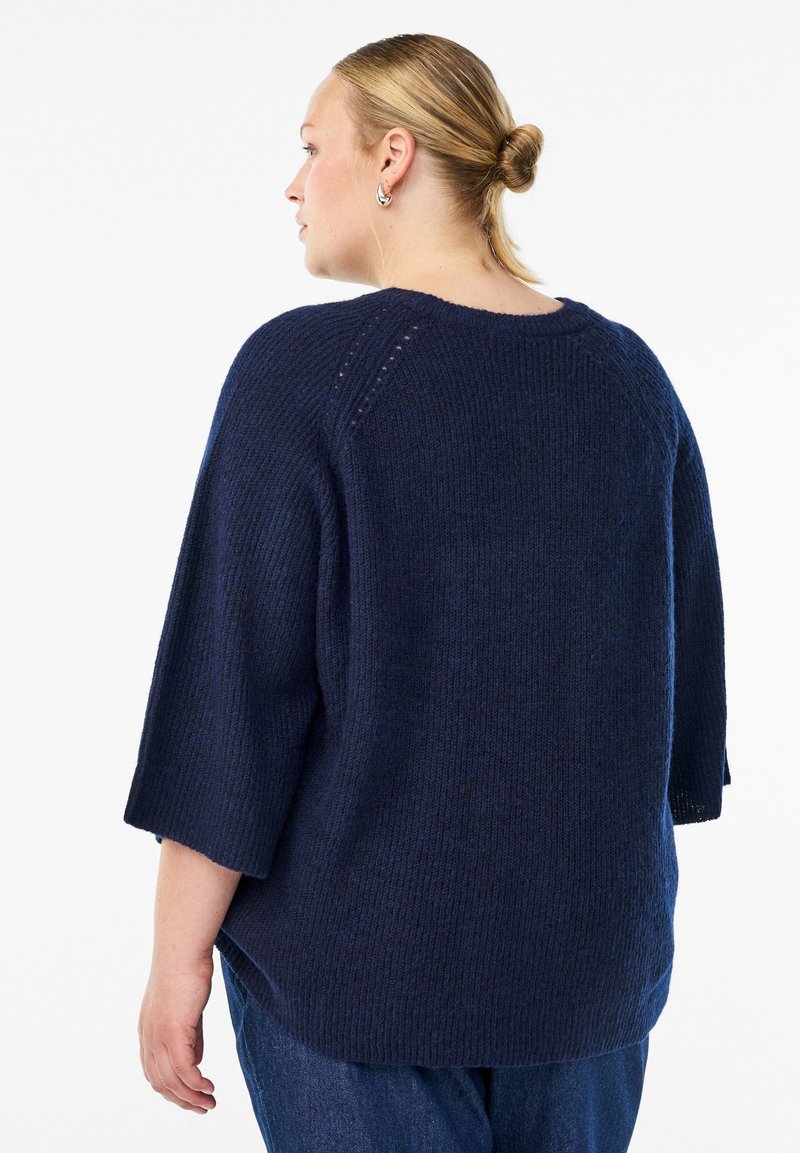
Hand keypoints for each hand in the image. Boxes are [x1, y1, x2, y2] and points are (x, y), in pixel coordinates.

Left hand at [137, 953, 216, 1112]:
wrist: (183, 950)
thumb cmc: (187, 971)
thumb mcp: (186, 1009)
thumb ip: (190, 1036)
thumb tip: (196, 1060)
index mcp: (147, 1031)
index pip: (154, 1072)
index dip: (171, 1090)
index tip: (190, 1097)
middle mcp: (148, 1037)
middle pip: (161, 1083)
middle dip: (182, 1100)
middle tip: (203, 1108)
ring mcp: (159, 1035)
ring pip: (172, 1080)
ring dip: (191, 1097)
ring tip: (209, 1103)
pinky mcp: (174, 1031)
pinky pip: (184, 1069)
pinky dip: (196, 1083)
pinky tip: (208, 1087)